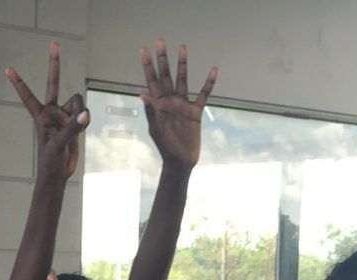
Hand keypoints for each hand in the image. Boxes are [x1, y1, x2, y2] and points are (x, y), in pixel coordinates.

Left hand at [5, 42, 87, 181]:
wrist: (59, 172)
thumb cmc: (50, 161)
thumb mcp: (59, 144)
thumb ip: (73, 127)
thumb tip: (85, 114)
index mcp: (40, 116)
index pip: (28, 96)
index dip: (19, 83)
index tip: (7, 69)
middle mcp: (51, 111)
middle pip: (54, 82)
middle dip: (54, 63)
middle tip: (55, 43)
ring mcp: (63, 114)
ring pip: (78, 101)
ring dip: (80, 114)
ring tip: (76, 130)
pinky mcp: (74, 120)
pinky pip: (84, 112)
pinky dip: (85, 121)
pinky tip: (81, 131)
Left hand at [139, 39, 215, 169]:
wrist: (180, 162)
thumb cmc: (165, 148)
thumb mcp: (156, 129)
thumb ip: (151, 111)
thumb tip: (142, 93)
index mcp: (158, 105)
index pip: (151, 81)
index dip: (148, 65)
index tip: (144, 49)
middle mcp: (170, 101)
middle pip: (166, 75)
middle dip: (162, 59)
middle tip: (160, 41)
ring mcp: (182, 105)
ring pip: (183, 80)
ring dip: (183, 64)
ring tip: (182, 47)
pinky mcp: (195, 112)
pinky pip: (203, 95)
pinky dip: (209, 84)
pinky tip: (213, 70)